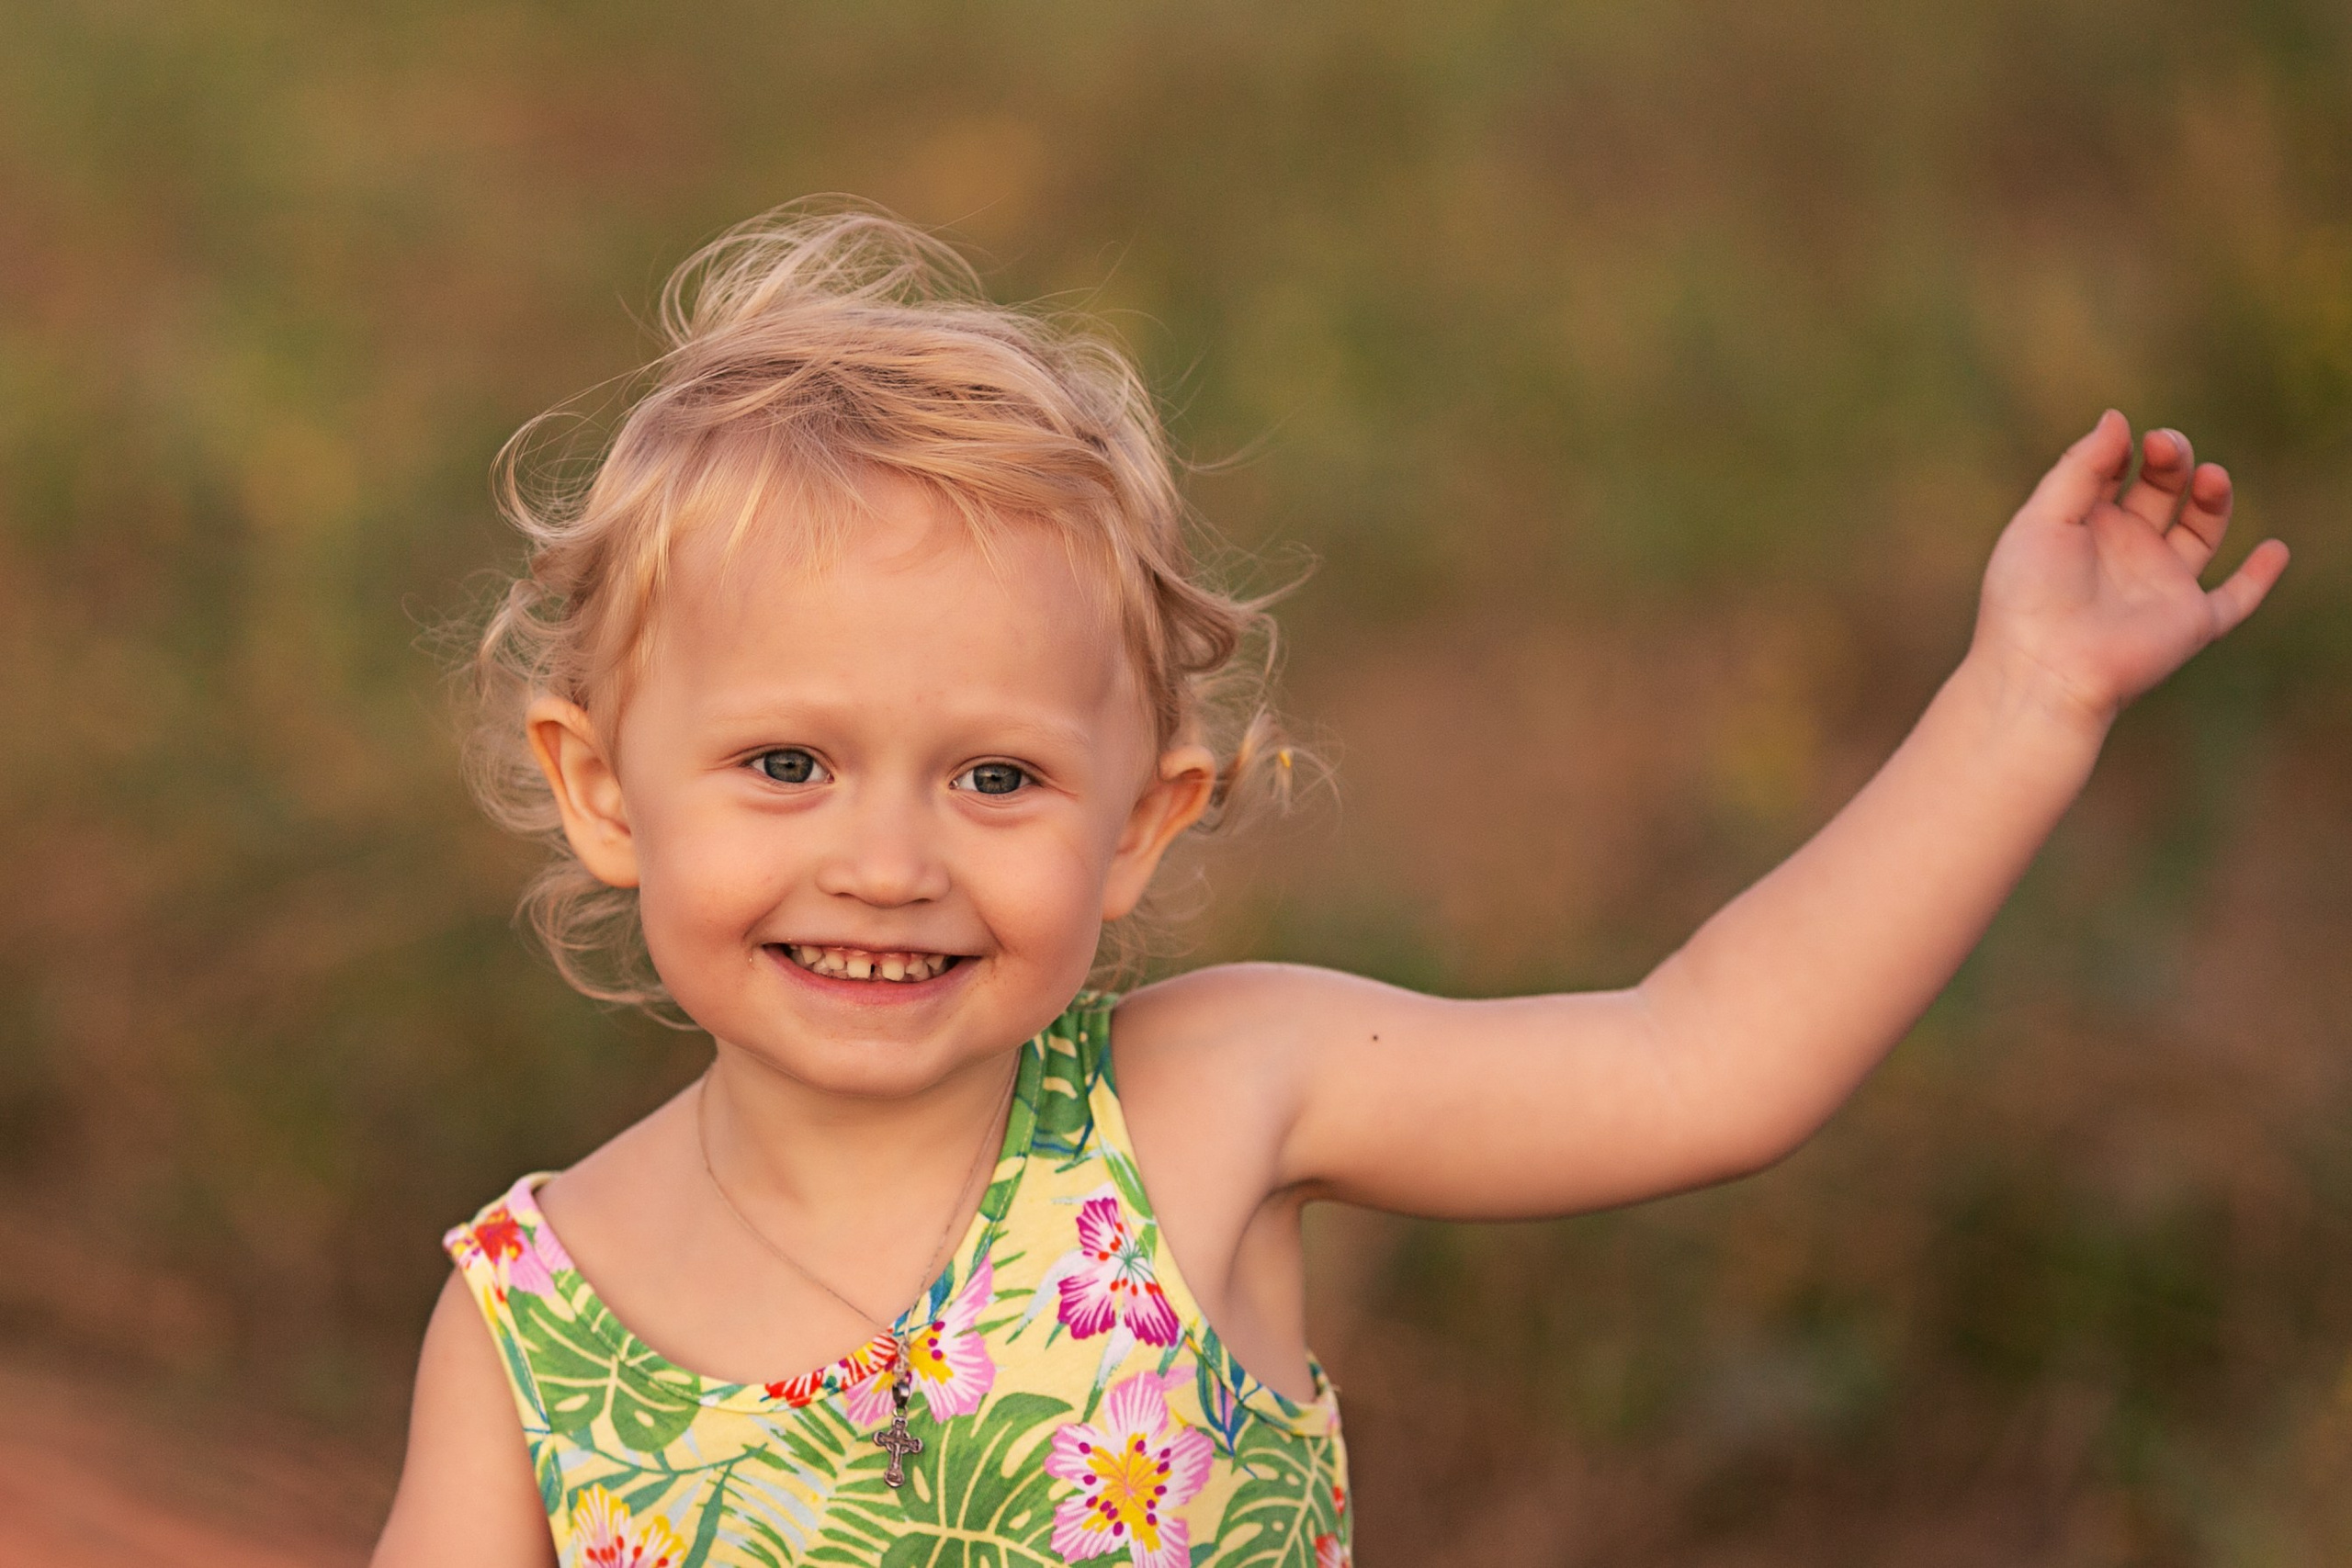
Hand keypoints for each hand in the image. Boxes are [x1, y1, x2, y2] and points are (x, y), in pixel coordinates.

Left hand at [1971, 410, 2289, 730]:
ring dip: (2212, 498)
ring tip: (2210, 476)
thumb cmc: (2028, 597)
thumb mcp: (2043, 519)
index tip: (2128, 437)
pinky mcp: (2190, 621)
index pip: (2111, 474)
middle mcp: (2123, 552)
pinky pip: (2233, 600)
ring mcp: (2158, 586)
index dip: (2120, 449)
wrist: (2045, 670)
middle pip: (2161, 492)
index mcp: (2081, 527)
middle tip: (2167, 446)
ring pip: (2199, 532)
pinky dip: (2259, 577)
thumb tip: (2118, 417)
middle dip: (2170, 460)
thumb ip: (2081, 468)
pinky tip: (2275, 550)